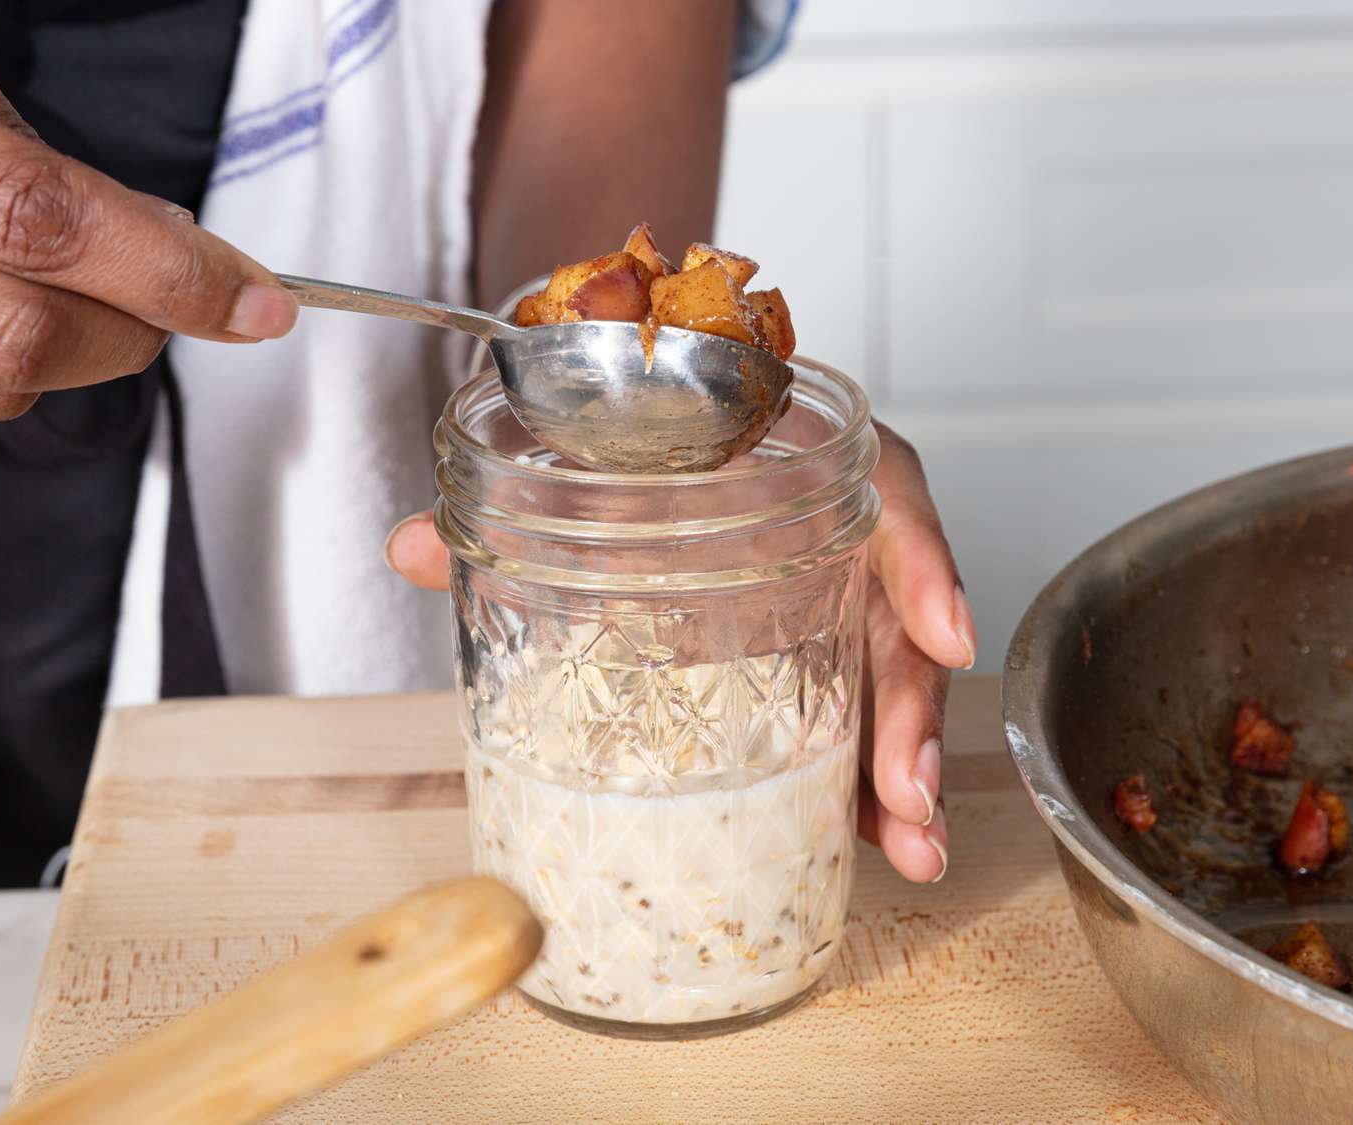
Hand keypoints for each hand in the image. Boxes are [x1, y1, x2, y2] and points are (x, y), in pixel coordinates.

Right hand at [0, 11, 297, 419]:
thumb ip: (47, 168)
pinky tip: (10, 305)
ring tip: (95, 287)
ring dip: (78, 350)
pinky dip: (7, 366)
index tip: (260, 303)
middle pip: (18, 337)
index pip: (39, 223)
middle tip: (188, 294)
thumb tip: (174, 250)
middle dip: (134, 328)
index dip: (168, 274)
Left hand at [386, 421, 971, 883]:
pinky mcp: (813, 653)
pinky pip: (856, 714)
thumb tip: (411, 543)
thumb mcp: (580, 456)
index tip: (941, 632)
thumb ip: (503, 498)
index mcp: (794, 458)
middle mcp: (831, 528)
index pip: (884, 487)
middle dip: (912, 708)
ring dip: (908, 767)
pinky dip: (867, 780)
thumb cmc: (632, 436)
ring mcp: (828, 595)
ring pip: (892, 678)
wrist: (638, 433)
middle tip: (905, 791)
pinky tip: (872, 840)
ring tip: (908, 843)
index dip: (921, 558)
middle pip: (898, 614)